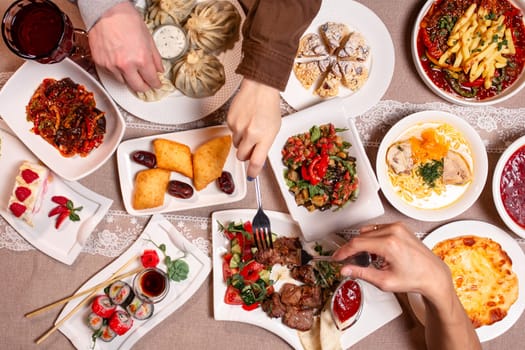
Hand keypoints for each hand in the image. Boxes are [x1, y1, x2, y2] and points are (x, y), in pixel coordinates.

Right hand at [87, 2, 162, 91]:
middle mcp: (126, 65)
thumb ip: (155, 57)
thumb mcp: (148, 38)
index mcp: (141, 59)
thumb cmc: (126, 19)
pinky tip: (120, 63)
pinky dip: (117, 71)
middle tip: (147, 84)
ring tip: (132, 71)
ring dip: (130, 79)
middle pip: (138, 87)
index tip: (156, 84)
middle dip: (145, 87)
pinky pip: (111, 74)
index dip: (156, 83)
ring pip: (123, 82)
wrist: (106, 11)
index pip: (152, 80)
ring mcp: (112, 65)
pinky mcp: (101, 63)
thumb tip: (159, 69)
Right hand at [227, 79, 281, 177]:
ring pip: (236, 144)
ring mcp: (239, 127)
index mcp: (265, 137)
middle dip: (245, 155)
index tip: (251, 175)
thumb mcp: (274, 129)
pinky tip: (244, 119)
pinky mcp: (230, 121)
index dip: (253, 172)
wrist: (259, 88)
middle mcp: (251, 133)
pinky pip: (231, 133)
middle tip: (251, 147)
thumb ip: (265, 145)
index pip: (256, 161)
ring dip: (242, 141)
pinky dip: (237, 129)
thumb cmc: (269, 107)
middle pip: (242, 156)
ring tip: (249, 127)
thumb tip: (258, 159)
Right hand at [332, 222, 452, 302]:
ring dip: (363, 243)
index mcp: (389, 244)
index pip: (357, 243)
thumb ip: (362, 273)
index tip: (337, 257)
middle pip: (361, 236)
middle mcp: (393, 231)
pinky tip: (378, 251)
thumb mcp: (385, 281)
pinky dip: (373, 239)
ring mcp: (397, 227)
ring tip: (368, 258)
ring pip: (368, 231)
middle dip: (352, 249)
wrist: (433, 275)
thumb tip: (345, 270)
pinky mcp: (400, 226)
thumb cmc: (414, 278)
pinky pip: (377, 229)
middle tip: (349, 261)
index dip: (343, 251)